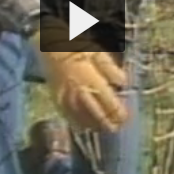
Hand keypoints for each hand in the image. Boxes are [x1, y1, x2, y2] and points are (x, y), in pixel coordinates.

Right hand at [32, 18, 129, 132]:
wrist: (47, 45)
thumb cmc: (75, 45)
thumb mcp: (96, 52)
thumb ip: (110, 68)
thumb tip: (123, 84)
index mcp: (90, 80)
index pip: (108, 103)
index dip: (118, 113)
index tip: (126, 117)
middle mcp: (78, 93)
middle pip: (96, 115)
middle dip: (108, 123)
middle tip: (118, 127)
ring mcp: (66, 99)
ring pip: (83, 119)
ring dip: (95, 125)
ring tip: (105, 128)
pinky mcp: (56, 100)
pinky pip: (69, 117)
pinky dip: (80, 123)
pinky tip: (87, 125)